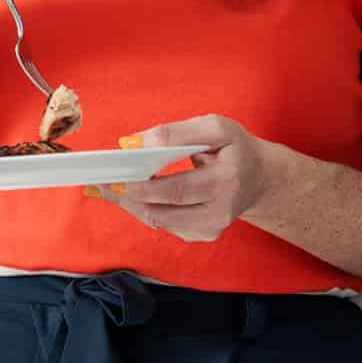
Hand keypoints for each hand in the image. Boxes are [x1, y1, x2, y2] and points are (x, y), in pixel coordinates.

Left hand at [105, 114, 271, 242]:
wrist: (259, 178)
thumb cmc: (236, 148)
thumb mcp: (215, 127)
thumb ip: (177, 132)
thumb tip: (137, 143)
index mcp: (226, 182)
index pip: (178, 190)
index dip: (144, 186)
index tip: (116, 177)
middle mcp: (220, 212)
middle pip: (163, 212)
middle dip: (129, 197)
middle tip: (102, 182)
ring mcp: (211, 228)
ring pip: (160, 221)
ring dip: (132, 204)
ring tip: (108, 187)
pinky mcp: (202, 235)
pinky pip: (165, 224)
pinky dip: (144, 208)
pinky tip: (130, 194)